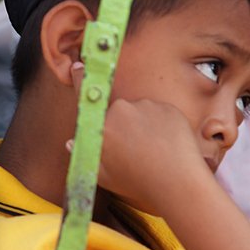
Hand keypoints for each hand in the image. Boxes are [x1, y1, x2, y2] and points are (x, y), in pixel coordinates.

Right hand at [70, 61, 211, 211]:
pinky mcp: (167, 107)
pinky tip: (167, 146)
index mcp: (101, 127)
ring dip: (144, 126)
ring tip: (155, 151)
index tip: (78, 65)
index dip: (80, 79)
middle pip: (118, 112)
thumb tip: (71, 142)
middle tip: (136, 150)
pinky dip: (162, 126)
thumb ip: (84, 156)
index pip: (86, 97)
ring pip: (140, 113)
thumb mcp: (104, 177)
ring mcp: (146, 107)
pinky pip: (160, 113)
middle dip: (124, 126)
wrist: (178, 184)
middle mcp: (121, 111)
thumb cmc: (138, 184)